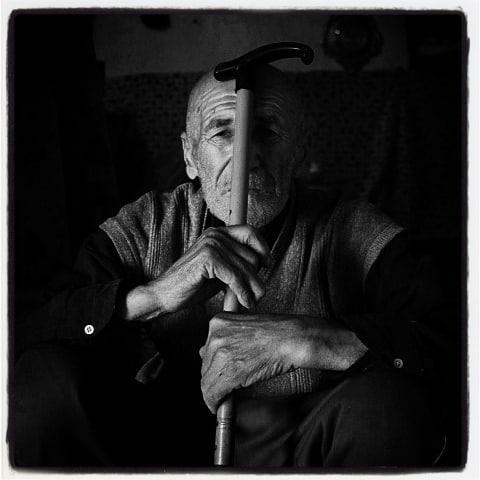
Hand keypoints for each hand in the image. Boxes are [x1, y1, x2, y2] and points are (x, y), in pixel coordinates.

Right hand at [119, 225, 269, 320]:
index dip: (263, 248)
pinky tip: (243, 303)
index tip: (268, 264)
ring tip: (251, 302)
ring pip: (246, 267)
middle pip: (251, 254)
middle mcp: (215, 235)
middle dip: (257, 278)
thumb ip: (236, 263)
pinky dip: (242, 292)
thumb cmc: (193, 285)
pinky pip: (235, 277)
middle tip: (257, 295)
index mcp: (217, 233)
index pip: (250, 232)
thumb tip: (264, 265)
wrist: (165, 295)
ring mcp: (211, 245)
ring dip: (252, 289)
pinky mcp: (207, 259)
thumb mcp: (219, 270)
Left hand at [199, 313, 367, 412]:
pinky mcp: (229, 372)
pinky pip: (212, 394)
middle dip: (214, 377)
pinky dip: (213, 403)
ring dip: (214, 392)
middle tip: (226, 386)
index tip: (218, 373)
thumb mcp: (245, 326)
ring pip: (206, 381)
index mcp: (218, 321)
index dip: (213, 365)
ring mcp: (221, 353)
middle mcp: (215, 335)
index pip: (205, 350)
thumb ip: (226, 338)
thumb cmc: (276, 332)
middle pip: (205, 365)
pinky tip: (218, 406)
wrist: (293, 338)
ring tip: (224, 397)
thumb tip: (205, 354)